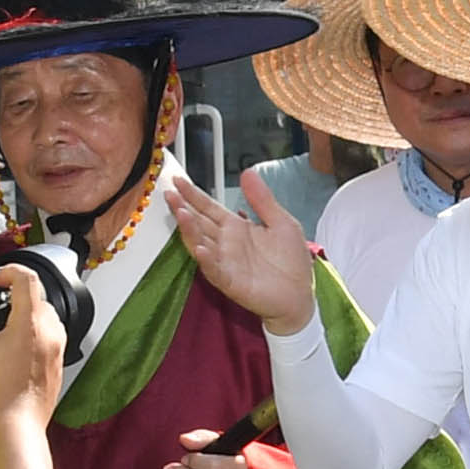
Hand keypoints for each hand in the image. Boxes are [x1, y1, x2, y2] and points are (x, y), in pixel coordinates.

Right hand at [0, 262, 66, 429]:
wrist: (15, 426)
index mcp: (30, 323)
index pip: (27, 278)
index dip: (9, 272)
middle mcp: (50, 333)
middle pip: (37, 297)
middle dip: (14, 296)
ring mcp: (57, 350)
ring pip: (45, 318)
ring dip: (25, 315)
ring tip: (0, 331)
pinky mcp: (58, 364)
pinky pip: (49, 338)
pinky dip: (32, 335)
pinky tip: (11, 352)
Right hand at [176, 171, 318, 336]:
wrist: (300, 296)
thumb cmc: (291, 261)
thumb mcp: (282, 223)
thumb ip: (263, 200)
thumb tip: (248, 172)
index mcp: (236, 227)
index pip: (209, 207)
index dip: (193, 194)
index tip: (177, 180)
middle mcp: (225, 243)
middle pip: (199, 222)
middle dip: (183, 208)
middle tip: (168, 193)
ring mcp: (225, 262)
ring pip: (201, 243)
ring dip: (190, 230)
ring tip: (181, 213)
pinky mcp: (231, 281)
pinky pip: (214, 269)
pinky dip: (206, 259)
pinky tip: (200, 248)